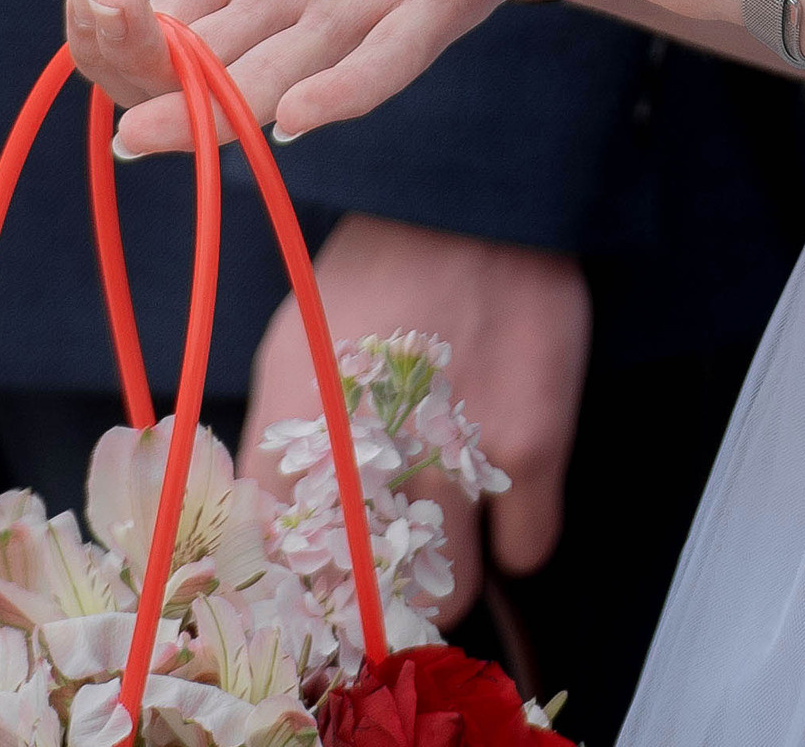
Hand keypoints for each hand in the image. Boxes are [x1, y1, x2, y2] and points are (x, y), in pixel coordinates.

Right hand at [65, 0, 562, 158]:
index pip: (144, 38)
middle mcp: (283, 17)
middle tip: (106, 23)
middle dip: (138, 64)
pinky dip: (341, 95)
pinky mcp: (430, 11)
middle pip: (191, 73)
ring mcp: (353, 19)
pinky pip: (383, 68)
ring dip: (208, 109)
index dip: (107, 28)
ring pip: (270, 84)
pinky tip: (298, 113)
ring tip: (149, 128)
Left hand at [239, 214, 590, 618]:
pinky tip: (504, 491)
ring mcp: (457, 458)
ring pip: (450, 597)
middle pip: (372, 608)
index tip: (326, 599)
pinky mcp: (532, 445)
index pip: (287, 581)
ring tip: (449, 530)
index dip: (308, 604)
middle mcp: (372, 463)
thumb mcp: (292, 352)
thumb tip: (271, 545)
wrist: (464, 196)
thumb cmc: (371, 275)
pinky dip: (517, 537)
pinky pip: (528, 553)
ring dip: (448, 577)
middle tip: (393, 576)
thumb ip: (275, 454)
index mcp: (296, 442)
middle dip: (380, 605)